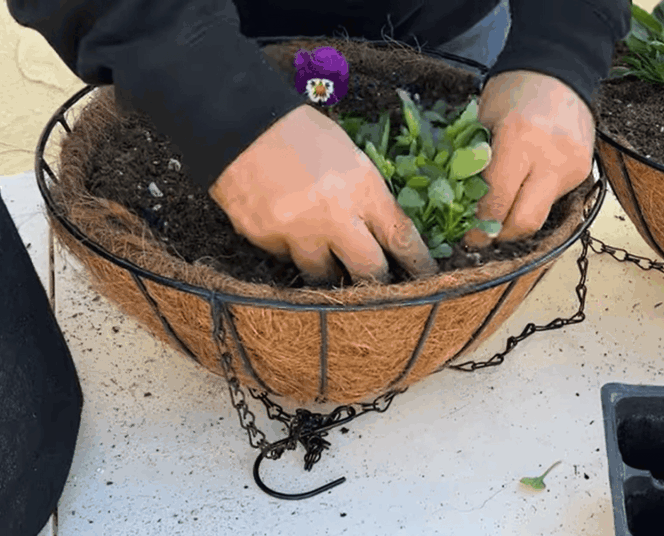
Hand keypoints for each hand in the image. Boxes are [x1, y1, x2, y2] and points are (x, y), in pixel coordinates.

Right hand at [209, 105, 437, 283]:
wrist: (237, 121)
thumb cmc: (300, 132)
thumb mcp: (349, 156)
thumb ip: (367, 196)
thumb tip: (382, 233)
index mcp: (361, 187)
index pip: (401, 237)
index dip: (417, 264)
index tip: (426, 279)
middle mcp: (333, 215)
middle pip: (368, 273)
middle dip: (376, 282)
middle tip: (378, 285)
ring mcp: (297, 231)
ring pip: (323, 276)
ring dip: (329, 269)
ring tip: (326, 256)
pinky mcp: (264, 239)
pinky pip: (286, 259)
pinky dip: (292, 250)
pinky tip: (287, 229)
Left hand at [465, 71, 594, 246]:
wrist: (560, 70)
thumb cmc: (514, 91)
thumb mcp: (484, 120)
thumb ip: (474, 162)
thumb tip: (461, 205)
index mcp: (518, 140)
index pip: (497, 201)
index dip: (479, 226)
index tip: (468, 236)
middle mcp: (550, 158)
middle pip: (524, 221)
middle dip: (500, 234)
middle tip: (483, 234)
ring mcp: (570, 168)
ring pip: (541, 216)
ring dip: (517, 220)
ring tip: (500, 212)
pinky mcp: (582, 172)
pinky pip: (553, 201)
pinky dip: (533, 201)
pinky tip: (523, 187)